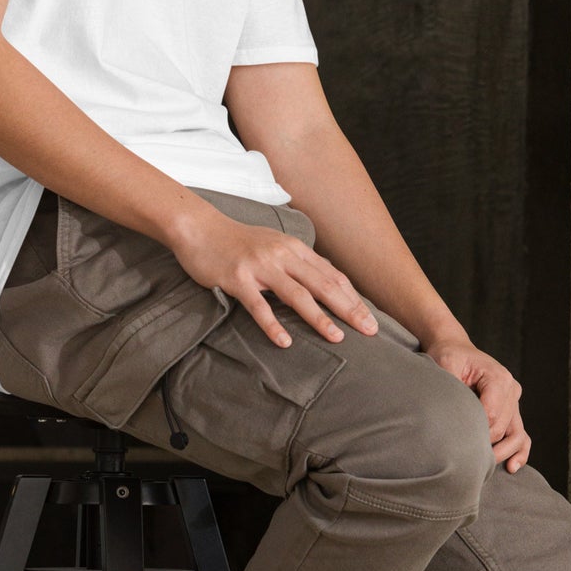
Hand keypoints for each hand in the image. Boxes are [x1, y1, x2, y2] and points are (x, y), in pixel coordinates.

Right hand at [169, 205, 378, 347]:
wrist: (200, 228)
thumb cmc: (238, 241)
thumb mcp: (274, 245)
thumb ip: (297, 261)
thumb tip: (325, 280)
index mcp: (293, 248)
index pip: (331, 275)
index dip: (353, 297)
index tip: (370, 317)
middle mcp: (281, 255)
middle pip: (323, 285)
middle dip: (349, 308)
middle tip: (369, 331)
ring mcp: (260, 267)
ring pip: (297, 295)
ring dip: (319, 317)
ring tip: (337, 338)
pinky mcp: (237, 279)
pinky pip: (258, 306)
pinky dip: (273, 325)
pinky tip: (285, 342)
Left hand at [423, 335, 530, 472]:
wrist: (455, 347)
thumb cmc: (449, 355)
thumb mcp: (446, 365)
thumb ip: (453, 388)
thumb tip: (453, 415)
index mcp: (499, 378)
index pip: (492, 415)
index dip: (476, 431)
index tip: (457, 440)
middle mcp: (512, 389)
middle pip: (503, 428)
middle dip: (486, 445)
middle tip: (465, 456)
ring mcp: (514, 400)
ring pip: (517, 435)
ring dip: (504, 453)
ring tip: (487, 467)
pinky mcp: (512, 410)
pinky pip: (521, 434)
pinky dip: (519, 451)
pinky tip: (512, 466)